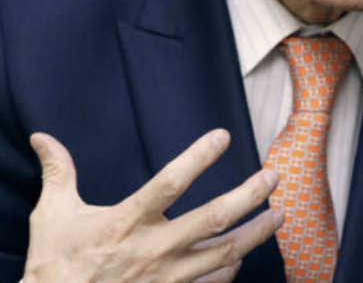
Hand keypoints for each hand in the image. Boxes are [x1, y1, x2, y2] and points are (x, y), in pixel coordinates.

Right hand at [23, 129, 282, 282]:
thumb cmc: (54, 265)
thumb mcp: (52, 215)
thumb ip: (58, 172)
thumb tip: (42, 138)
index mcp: (126, 222)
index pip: (169, 183)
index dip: (198, 157)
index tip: (223, 135)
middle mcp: (152, 250)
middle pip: (212, 219)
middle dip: (249, 195)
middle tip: (273, 175)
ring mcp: (165, 280)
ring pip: (223, 255)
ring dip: (255, 234)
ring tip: (279, 214)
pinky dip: (230, 272)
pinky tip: (242, 257)